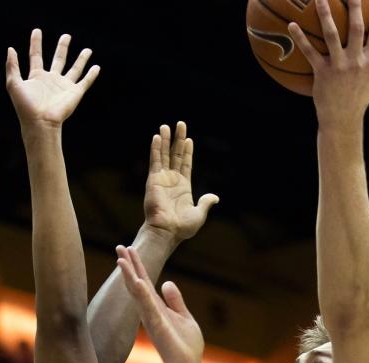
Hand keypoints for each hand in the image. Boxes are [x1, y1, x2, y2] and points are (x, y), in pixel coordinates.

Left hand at [5, 29, 100, 129]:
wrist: (40, 122)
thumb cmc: (26, 106)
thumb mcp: (14, 84)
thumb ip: (12, 66)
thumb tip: (11, 49)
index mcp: (37, 77)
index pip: (36, 56)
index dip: (36, 43)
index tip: (37, 31)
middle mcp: (51, 80)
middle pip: (58, 59)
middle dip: (62, 47)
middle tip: (66, 36)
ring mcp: (64, 86)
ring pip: (75, 69)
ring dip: (81, 59)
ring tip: (87, 50)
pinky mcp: (75, 93)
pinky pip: (85, 82)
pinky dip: (91, 75)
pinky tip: (96, 67)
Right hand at [116, 245, 202, 362]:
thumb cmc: (185, 345)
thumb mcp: (183, 316)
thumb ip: (175, 300)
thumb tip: (167, 282)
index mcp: (156, 306)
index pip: (144, 281)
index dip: (136, 265)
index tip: (128, 248)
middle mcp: (150, 310)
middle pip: (137, 283)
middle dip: (129, 265)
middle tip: (119, 246)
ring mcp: (152, 318)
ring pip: (138, 293)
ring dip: (129, 275)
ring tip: (121, 259)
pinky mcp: (158, 326)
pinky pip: (149, 307)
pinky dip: (142, 294)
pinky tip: (136, 281)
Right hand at [144, 122, 219, 241]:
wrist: (167, 231)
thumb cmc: (182, 227)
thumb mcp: (199, 214)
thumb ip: (205, 203)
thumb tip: (215, 197)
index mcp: (184, 187)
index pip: (186, 164)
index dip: (187, 152)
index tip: (189, 140)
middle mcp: (172, 180)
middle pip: (176, 155)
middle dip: (178, 139)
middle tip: (180, 124)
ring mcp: (162, 179)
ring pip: (165, 155)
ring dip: (166, 140)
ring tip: (166, 126)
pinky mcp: (154, 180)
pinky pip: (155, 161)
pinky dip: (156, 149)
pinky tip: (157, 137)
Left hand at [288, 0, 368, 130]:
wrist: (342, 120)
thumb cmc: (360, 100)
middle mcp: (355, 60)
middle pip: (355, 27)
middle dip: (354, 5)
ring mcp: (338, 66)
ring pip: (331, 34)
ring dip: (325, 14)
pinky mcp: (321, 72)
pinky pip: (309, 52)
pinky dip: (300, 39)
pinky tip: (292, 25)